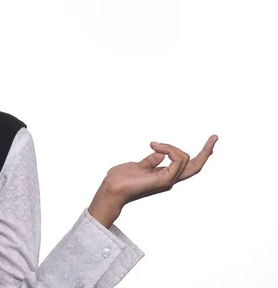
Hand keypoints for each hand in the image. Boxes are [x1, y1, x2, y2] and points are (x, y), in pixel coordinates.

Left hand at [88, 135, 218, 226]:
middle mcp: (170, 179)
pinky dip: (169, 150)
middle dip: (207, 151)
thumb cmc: (120, 179)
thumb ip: (150, 161)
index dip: (201, 154)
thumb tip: (159, 153)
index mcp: (165, 175)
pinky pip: (177, 161)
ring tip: (153, 144)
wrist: (111, 189)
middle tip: (214, 136)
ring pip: (186, 159)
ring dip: (171, 146)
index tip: (210, 141)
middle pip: (197, 166)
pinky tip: (155, 146)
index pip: (189, 165)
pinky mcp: (164, 181)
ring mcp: (168, 181)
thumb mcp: (138, 165)